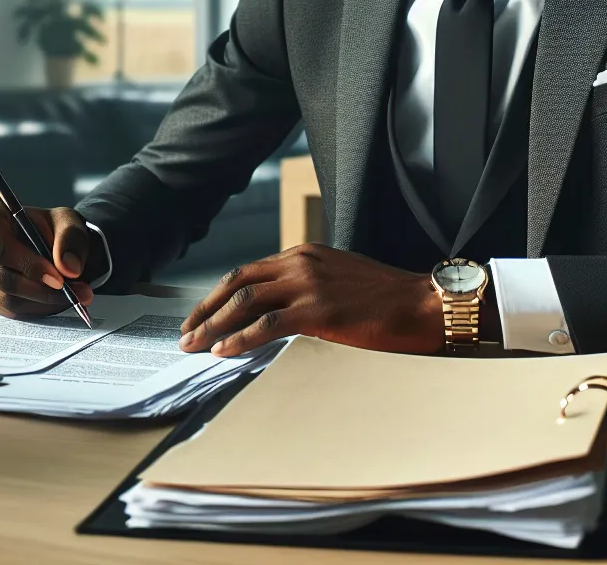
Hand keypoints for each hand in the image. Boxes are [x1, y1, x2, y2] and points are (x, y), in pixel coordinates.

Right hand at [0, 204, 97, 318]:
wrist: (50, 245)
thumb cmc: (53, 229)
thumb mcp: (69, 222)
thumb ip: (71, 239)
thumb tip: (68, 268)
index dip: (29, 265)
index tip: (58, 278)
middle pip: (1, 277)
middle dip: (39, 289)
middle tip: (72, 291)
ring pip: (6, 298)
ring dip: (42, 302)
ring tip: (72, 295)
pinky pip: (9, 310)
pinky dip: (36, 308)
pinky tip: (55, 300)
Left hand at [178, 243, 443, 357]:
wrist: (421, 303)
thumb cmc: (386, 299)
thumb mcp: (339, 280)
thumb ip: (308, 287)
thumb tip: (277, 313)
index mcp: (305, 254)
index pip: (249, 272)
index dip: (219, 295)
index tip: (201, 316)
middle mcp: (301, 263)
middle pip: (238, 282)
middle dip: (206, 309)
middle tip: (185, 332)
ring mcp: (309, 285)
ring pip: (246, 301)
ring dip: (214, 325)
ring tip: (194, 346)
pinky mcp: (319, 311)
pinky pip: (267, 324)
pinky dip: (240, 338)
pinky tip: (224, 351)